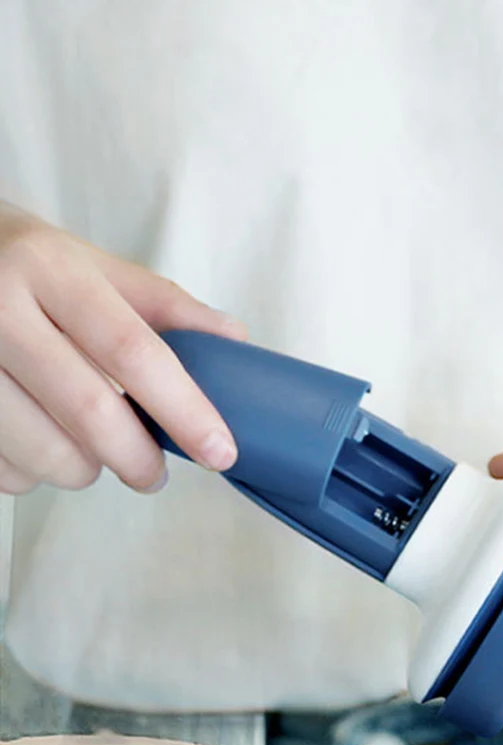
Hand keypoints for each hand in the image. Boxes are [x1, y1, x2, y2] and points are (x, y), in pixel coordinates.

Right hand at [0, 203, 244, 494]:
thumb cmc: (24, 268)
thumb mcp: (89, 265)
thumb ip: (161, 303)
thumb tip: (233, 339)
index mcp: (49, 270)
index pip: (131, 350)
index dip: (183, 409)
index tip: (219, 451)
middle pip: (90, 411)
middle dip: (137, 459)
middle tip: (154, 475)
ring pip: (44, 452)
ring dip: (83, 469)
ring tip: (89, 450)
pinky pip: (3, 469)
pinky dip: (32, 472)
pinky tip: (38, 441)